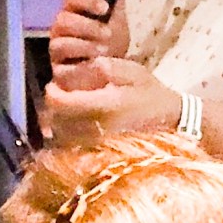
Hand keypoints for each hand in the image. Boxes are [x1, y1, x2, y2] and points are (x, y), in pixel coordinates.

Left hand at [45, 57, 181, 144]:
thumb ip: (102, 68)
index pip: (62, 104)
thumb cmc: (150, 93)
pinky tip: (75, 125)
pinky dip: (67, 136)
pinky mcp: (100, 154)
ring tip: (69, 110)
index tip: (54, 85)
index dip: (52, 94)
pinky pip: (72, 148)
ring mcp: (99, 146)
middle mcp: (98, 129)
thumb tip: (77, 70)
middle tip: (61, 95)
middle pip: (57, 121)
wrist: (170, 120)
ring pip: (61, 136)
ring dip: (58, 122)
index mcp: (105, 106)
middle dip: (54, 107)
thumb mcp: (131, 71)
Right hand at [49, 0, 127, 91]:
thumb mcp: (118, 20)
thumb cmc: (111, 41)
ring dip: (84, 46)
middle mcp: (60, 29)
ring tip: (103, 51)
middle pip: (62, 20)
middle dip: (87, 26)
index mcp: (73, 11)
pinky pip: (63, 70)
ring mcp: (57, 51)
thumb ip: (116, 3)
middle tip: (107, 34)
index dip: (86, 0)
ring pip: (60, 44)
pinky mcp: (59, 73)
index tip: (105, 8)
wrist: (113, 70)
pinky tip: (95, 66)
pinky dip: (80, 68)